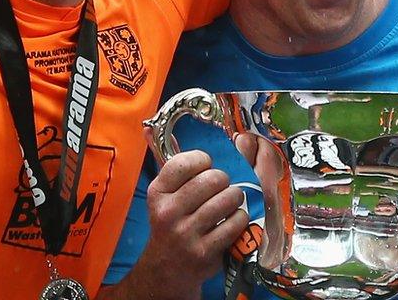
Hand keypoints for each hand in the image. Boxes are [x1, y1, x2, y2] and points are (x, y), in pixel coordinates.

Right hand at [138, 150, 248, 296]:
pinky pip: (236, 222)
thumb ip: (181, 163)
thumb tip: (165, 129)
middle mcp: (168, 212)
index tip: (206, 167)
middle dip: (224, 181)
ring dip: (234, 198)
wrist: (166, 268)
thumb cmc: (173, 221)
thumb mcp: (168, 193)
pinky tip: (232, 220)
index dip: (203, 160)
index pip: (186, 161)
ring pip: (228, 199)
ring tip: (229, 202)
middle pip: (213, 179)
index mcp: (157, 192)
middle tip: (221, 188)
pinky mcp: (204, 252)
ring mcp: (186, 234)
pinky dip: (240, 218)